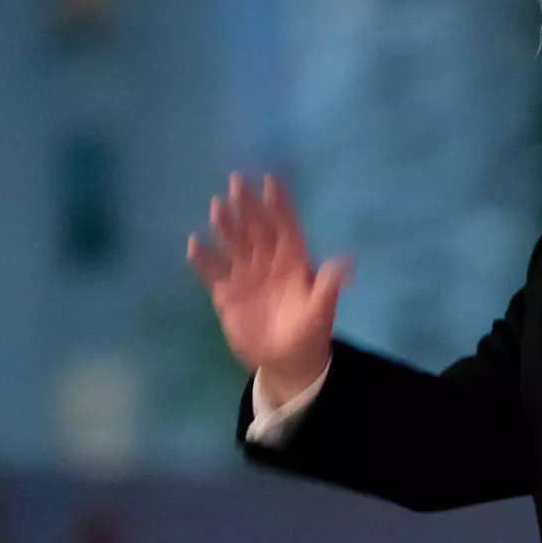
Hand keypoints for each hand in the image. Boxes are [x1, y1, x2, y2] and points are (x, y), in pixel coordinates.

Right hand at [187, 173, 350, 404]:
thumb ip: (329, 285)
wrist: (287, 362)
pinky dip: (204, 260)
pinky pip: (212, 273)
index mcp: (294, 263)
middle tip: (236, 182)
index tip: (271, 180)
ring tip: (216, 207)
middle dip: (248, 206)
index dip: (279, 205)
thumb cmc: (309, 334)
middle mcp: (269, 263)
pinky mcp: (227, 295)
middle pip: (257, 229)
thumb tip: (347, 261)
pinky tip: (194, 245)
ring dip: (226, 226)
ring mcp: (247, 276)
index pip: (285, 227)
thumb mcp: (321, 312)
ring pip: (235, 244)